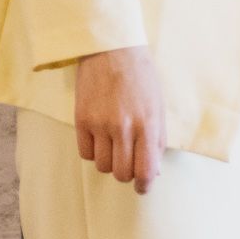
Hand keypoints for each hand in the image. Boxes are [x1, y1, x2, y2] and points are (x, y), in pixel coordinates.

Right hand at [70, 46, 170, 191]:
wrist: (112, 51)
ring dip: (109, 163)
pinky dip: (92, 152)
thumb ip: (157, 140)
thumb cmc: (141, 78)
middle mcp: (124, 127)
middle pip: (122, 173)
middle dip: (127, 174)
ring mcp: (100, 124)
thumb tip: (152, 171)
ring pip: (102, 166)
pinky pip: (85, 153)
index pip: (145, 170)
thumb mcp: (157, 107)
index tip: (142, 187)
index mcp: (148, 124)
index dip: (144, 185)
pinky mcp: (81, 120)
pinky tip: (99, 140)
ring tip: (114, 148)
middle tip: (129, 165)